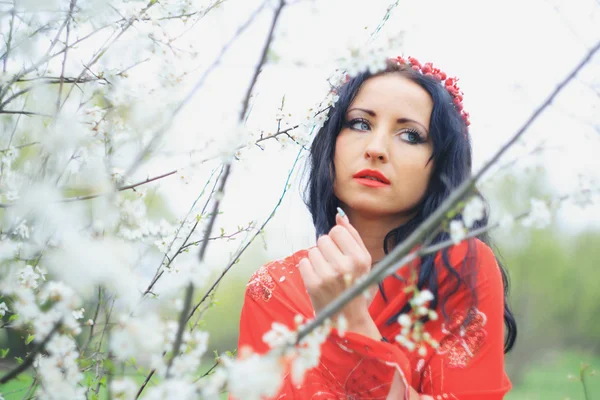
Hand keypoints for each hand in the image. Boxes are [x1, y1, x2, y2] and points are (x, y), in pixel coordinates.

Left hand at [298, 209, 372, 323]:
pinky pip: (303, 262)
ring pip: (312, 251)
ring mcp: (328, 276)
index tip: (341, 253)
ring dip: (317, 260)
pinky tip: (318, 279)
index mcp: (360, 258)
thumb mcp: (363, 261)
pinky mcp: (313, 284)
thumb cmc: (355, 285)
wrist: (347, 318)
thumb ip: (352, 236)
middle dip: (326, 250)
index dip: (337, 240)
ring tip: (326, 273)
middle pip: (323, 239)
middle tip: (333, 265)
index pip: (337, 231)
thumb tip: (339, 215)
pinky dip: (308, 269)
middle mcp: (345, 266)